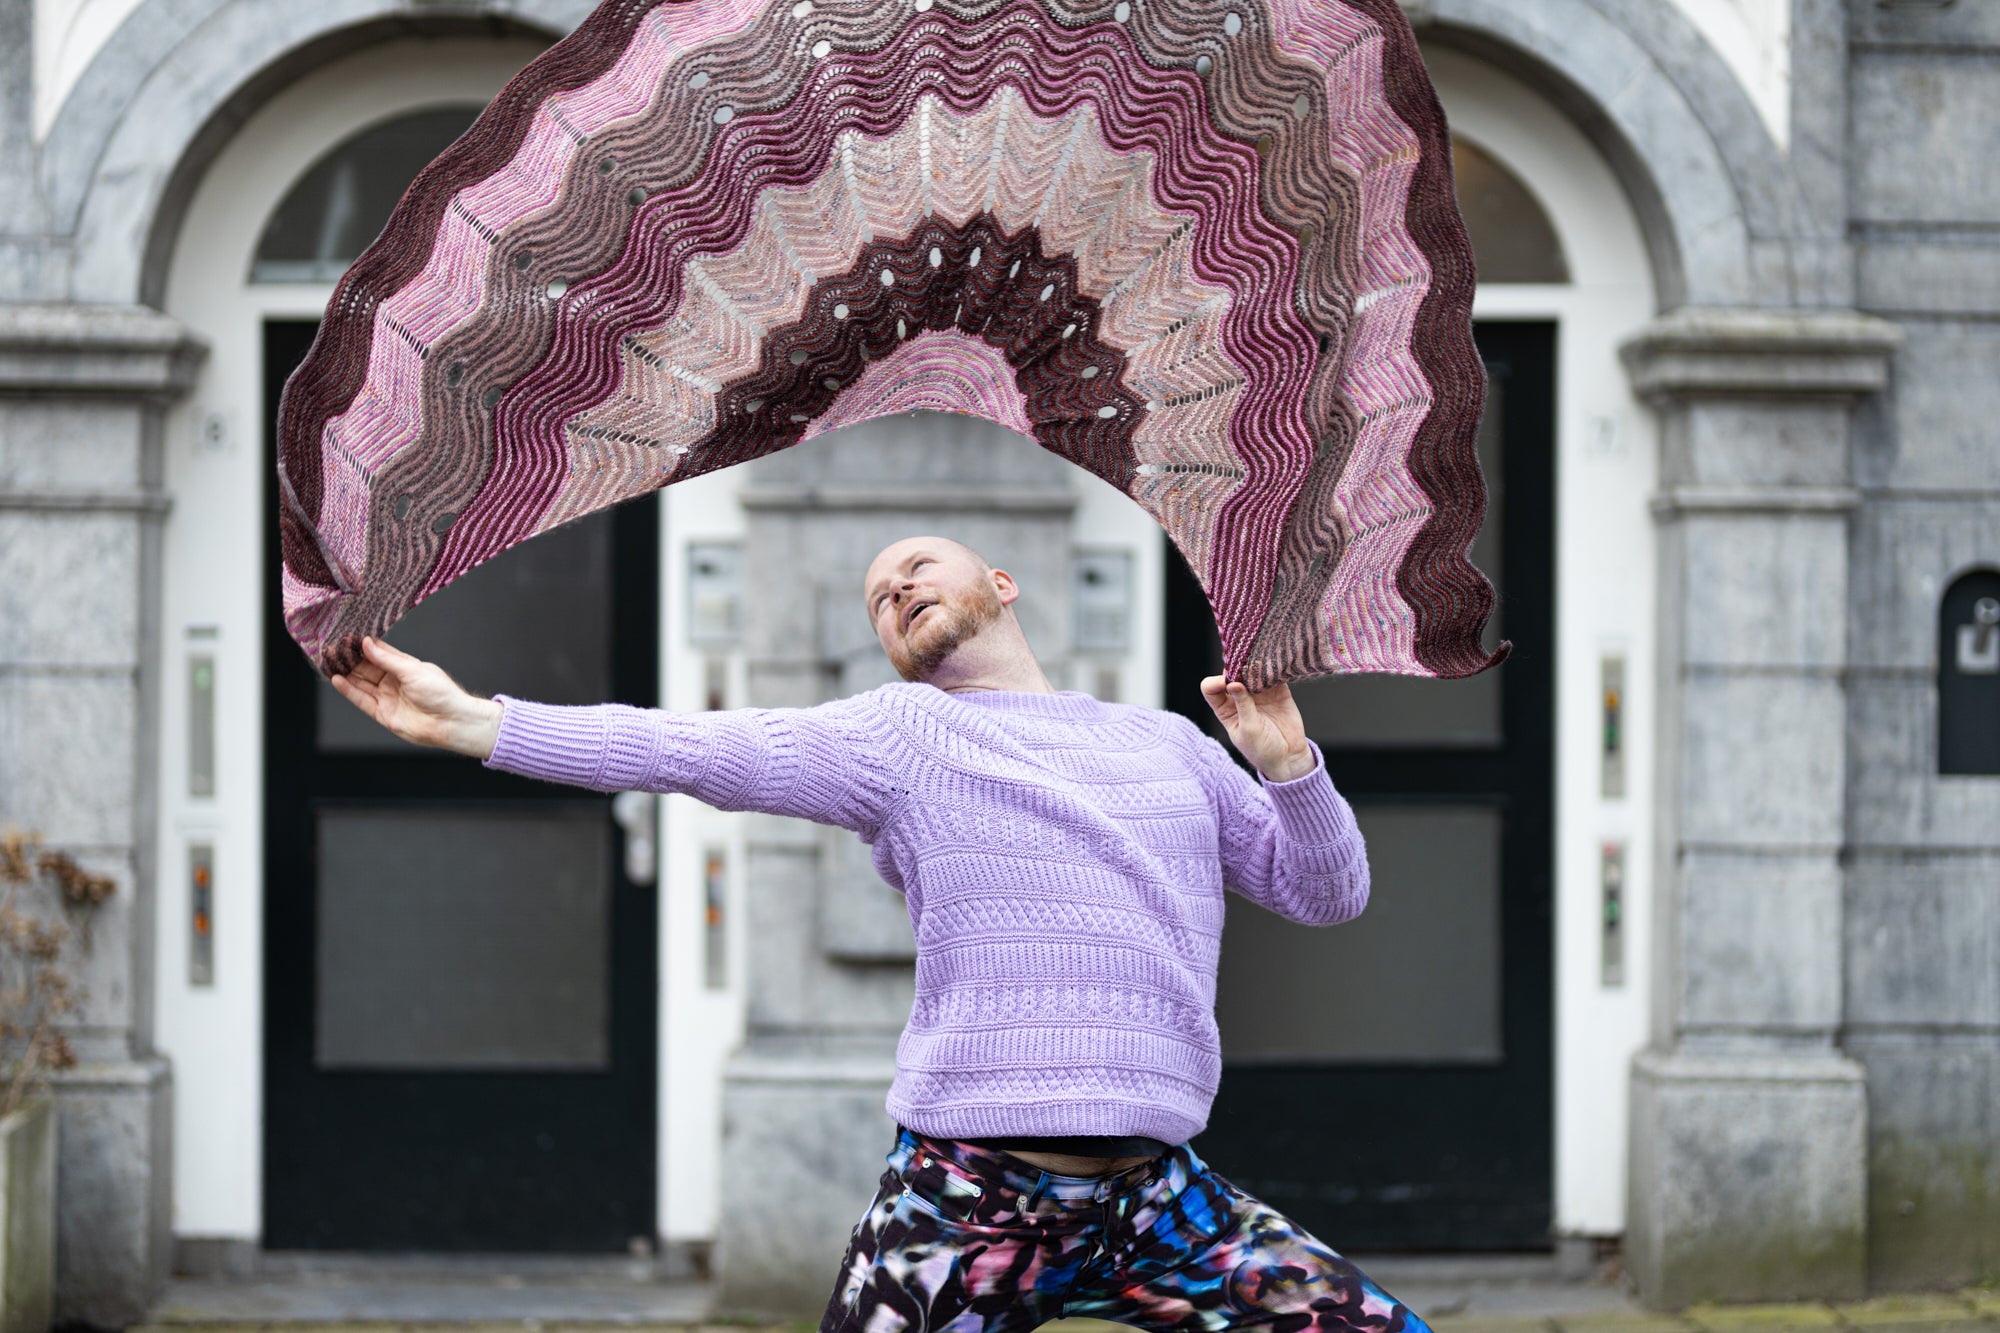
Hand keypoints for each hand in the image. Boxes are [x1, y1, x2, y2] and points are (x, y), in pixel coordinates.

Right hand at [329, 637, 503, 758]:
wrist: (449, 722)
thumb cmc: (440, 694)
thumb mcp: (413, 671)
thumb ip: (387, 659)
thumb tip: (366, 644)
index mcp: (404, 667)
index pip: (379, 653)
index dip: (364, 645)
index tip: (347, 636)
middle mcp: (394, 681)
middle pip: (366, 668)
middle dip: (350, 658)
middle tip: (332, 649)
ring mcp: (387, 697)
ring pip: (361, 683)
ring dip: (345, 673)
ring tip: (329, 662)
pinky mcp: (382, 713)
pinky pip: (361, 700)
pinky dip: (349, 690)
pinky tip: (337, 679)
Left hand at [1200, 676, 1315, 782]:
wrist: (1289, 758)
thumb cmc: (1263, 749)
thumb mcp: (1249, 729)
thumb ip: (1243, 706)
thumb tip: (1233, 683)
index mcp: (1225, 709)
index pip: (1211, 689)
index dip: (1216, 682)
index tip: (1228, 683)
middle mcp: (1239, 698)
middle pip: (1232, 675)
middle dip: (1237, 668)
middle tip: (1246, 666)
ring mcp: (1259, 693)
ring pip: (1252, 671)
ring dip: (1255, 665)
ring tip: (1261, 662)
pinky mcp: (1278, 691)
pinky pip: (1273, 674)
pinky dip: (1273, 668)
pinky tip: (1274, 665)